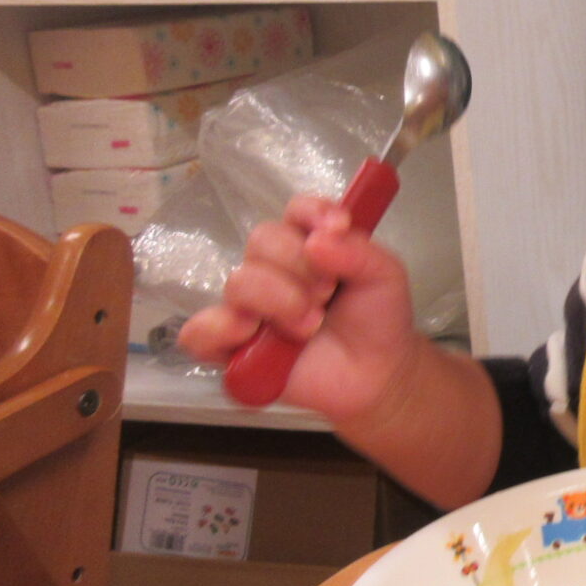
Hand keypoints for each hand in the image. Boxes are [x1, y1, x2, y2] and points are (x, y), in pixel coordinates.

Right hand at [178, 194, 419, 424]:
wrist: (376, 374)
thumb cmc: (377, 320)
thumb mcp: (385, 276)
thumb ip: (360, 252)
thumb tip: (317, 240)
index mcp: (309, 244)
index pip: (295, 211)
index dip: (313, 213)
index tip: (339, 227)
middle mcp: (273, 269)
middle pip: (261, 240)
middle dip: (300, 266)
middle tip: (328, 294)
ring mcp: (249, 307)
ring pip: (238, 282)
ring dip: (279, 300)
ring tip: (311, 325)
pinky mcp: (232, 347)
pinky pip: (200, 331)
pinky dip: (222, 328)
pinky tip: (252, 333)